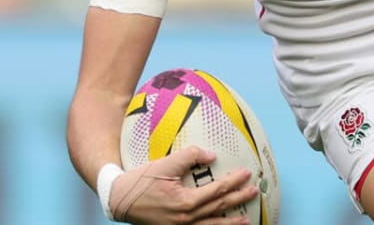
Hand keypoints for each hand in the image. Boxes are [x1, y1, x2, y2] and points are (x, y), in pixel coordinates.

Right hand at [110, 146, 257, 223]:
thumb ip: (190, 156)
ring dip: (229, 222)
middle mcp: (185, 219)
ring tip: (245, 219)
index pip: (216, 190)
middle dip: (238, 200)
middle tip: (253, 192)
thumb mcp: (165, 163)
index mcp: (185, 202)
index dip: (233, 182)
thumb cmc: (141, 180)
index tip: (246, 174)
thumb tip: (211, 155)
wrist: (119, 200)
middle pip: (218, 208)